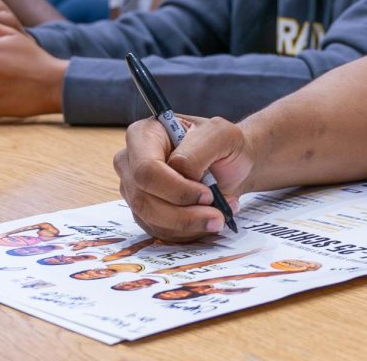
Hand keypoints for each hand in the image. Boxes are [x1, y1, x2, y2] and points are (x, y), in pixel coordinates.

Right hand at [114, 116, 251, 241]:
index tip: (207, 194)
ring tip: (220, 215)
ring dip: (190, 224)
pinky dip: (188, 231)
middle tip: (218, 215)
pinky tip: (208, 219)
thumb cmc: (225, 145)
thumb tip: (178, 170)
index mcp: (144, 134)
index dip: (175, 188)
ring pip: (151, 220)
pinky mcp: (145, 213)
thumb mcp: (220, 134)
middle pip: (144, 200)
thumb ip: (197, 149)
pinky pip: (160, 231)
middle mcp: (131, 163)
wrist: (235, 164)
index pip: (146, 170)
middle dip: (183, 214)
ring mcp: (135, 190)